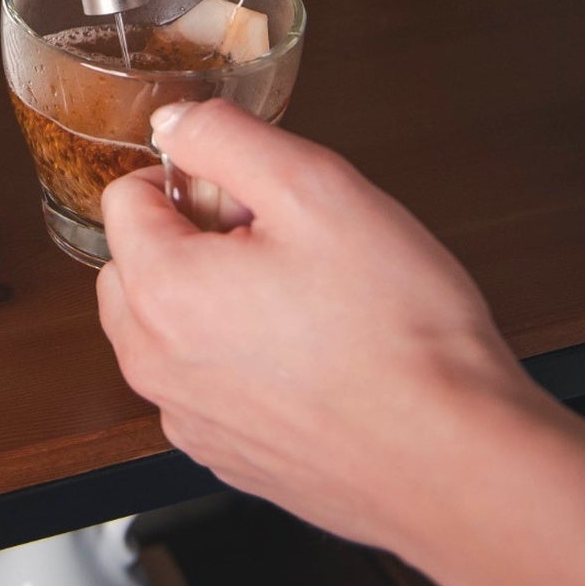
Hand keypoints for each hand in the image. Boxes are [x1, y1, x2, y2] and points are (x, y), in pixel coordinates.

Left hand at [97, 99, 534, 550]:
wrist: (459, 462)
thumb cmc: (396, 331)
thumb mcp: (315, 186)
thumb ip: (227, 139)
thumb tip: (175, 123)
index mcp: (161, 290)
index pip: (125, 197)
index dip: (193, 180)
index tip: (252, 198)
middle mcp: (155, 363)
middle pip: (136, 262)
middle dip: (191, 239)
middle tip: (278, 245)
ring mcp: (189, 419)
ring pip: (166, 326)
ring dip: (210, 300)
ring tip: (300, 303)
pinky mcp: (228, 456)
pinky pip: (204, 383)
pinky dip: (236, 361)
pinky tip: (311, 360)